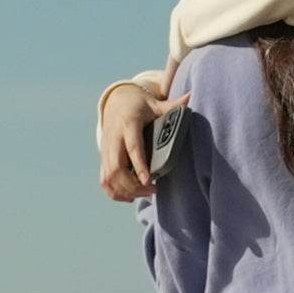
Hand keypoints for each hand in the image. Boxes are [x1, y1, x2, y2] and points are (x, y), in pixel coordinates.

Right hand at [96, 79, 177, 201]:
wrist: (116, 102)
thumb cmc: (139, 105)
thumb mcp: (154, 103)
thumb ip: (172, 105)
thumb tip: (190, 96)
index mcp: (128, 125)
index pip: (132, 148)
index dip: (139, 166)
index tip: (148, 181)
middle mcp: (113, 139)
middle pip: (116, 169)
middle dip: (133, 185)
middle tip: (153, 190)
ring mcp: (106, 150)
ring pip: (108, 178)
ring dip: (124, 191)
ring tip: (144, 193)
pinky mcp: (103, 158)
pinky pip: (104, 180)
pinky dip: (115, 192)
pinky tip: (131, 195)